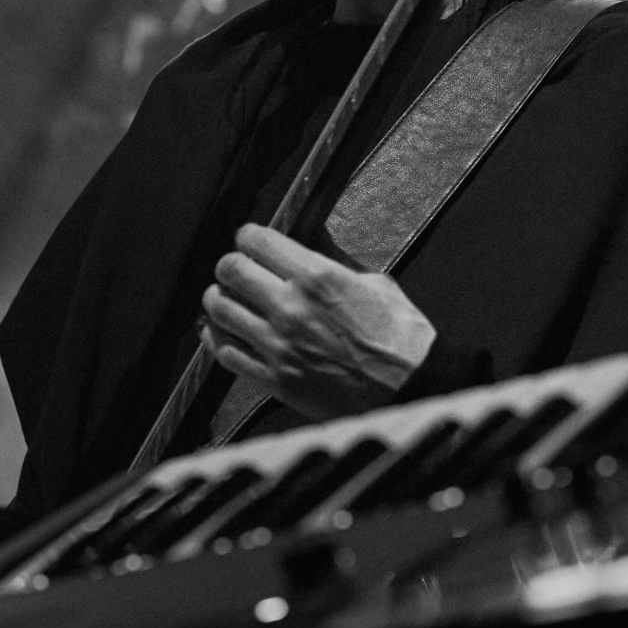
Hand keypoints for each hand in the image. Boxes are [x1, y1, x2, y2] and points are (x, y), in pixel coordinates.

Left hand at [201, 222, 435, 420]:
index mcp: (317, 278)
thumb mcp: (377, 285)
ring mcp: (278, 346)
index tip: (251, 240)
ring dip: (219, 300)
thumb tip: (314, 246)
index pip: (257, 241)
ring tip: (224, 299)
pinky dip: (218, 339)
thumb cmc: (401, 341)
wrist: (409, 391)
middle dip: (231, 265)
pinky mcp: (275, 379)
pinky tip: (222, 333)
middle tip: (236, 268)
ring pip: (220, 311)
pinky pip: (227, 354)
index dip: (249, 236)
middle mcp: (291, 308)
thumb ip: (336, 264)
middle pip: (231, 271)